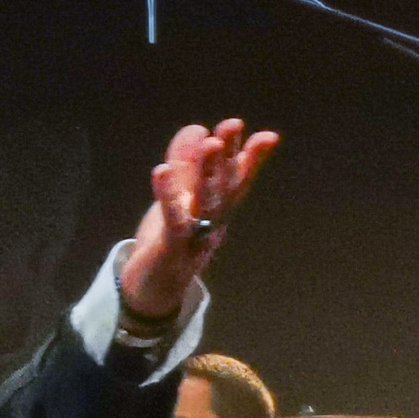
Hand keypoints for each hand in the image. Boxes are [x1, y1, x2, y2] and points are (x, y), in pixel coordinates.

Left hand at [119, 118, 279, 318]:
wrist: (150, 293)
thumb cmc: (169, 242)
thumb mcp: (179, 200)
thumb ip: (186, 167)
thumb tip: (196, 128)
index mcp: (218, 211)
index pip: (237, 181)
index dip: (252, 159)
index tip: (268, 136)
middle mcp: (212, 223)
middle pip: (224, 187)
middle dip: (229, 155)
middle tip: (232, 124)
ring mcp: (194, 237)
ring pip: (205, 202)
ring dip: (207, 171)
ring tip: (208, 141)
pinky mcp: (171, 249)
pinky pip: (173, 220)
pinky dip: (168, 195)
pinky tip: (161, 170)